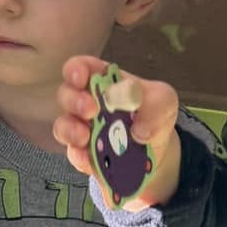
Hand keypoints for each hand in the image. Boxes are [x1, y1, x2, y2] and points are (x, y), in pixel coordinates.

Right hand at [55, 55, 182, 208]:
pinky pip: (73, 154)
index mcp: (104, 82)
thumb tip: (139, 131)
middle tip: (91, 110)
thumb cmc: (153, 116)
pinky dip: (79, 156)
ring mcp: (82, 130)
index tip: (81, 78)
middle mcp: (87, 103)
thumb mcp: (164, 102)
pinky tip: (89, 158)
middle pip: (66, 95)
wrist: (155, 154)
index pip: (81, 68)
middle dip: (73, 100)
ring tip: (85, 136)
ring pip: (62, 125)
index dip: (75, 70)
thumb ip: (157, 104)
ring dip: (70, 129)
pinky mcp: (84, 155)